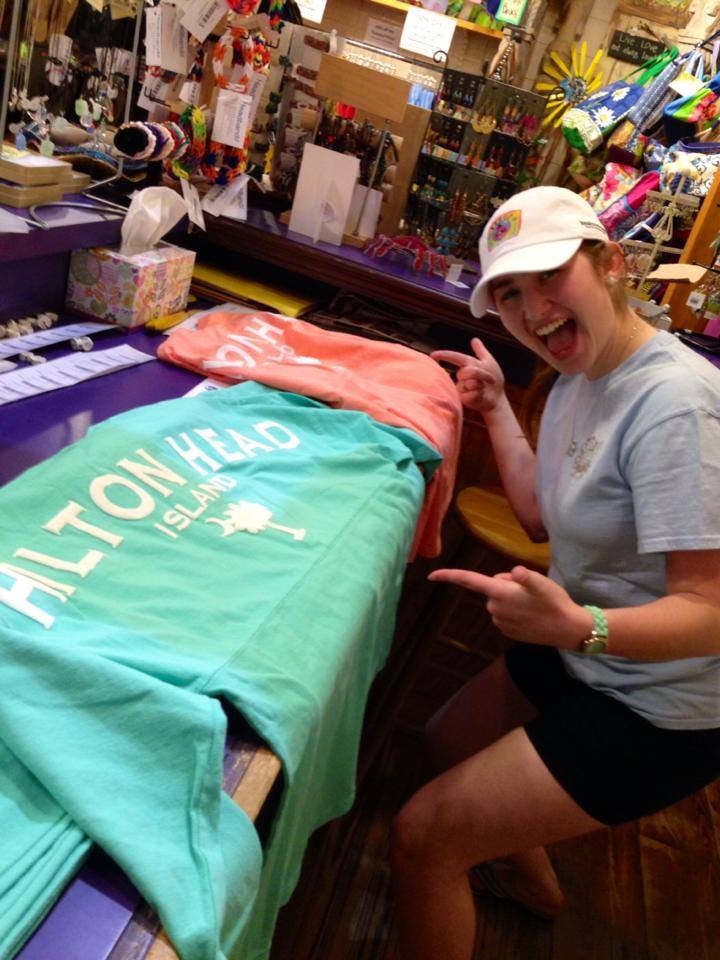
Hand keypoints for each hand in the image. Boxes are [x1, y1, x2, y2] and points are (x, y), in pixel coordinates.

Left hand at [428, 565, 590, 647]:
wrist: (568, 629)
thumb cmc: (554, 602)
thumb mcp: (542, 583)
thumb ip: (525, 577)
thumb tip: (514, 573)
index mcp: (500, 593)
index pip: (469, 581)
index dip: (449, 576)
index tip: (431, 575)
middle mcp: (495, 609)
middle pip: (491, 587)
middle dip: (505, 584)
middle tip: (529, 589)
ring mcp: (500, 622)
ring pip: (499, 600)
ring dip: (511, 597)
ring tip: (534, 602)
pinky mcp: (508, 631)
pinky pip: (505, 613)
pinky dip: (515, 610)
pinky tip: (532, 614)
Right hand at [431, 338, 505, 414]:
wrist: (497, 397)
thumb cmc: (493, 380)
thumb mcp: (489, 362)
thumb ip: (481, 351)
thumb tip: (474, 339)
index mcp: (467, 365)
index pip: (455, 357)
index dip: (444, 355)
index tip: (432, 355)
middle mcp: (462, 376)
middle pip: (467, 371)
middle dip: (481, 374)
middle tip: (490, 379)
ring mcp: (461, 388)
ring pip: (469, 383)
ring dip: (481, 385)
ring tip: (484, 388)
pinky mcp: (463, 399)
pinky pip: (470, 394)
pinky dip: (479, 394)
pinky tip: (481, 395)